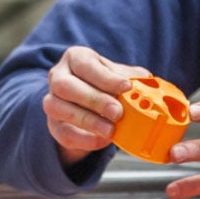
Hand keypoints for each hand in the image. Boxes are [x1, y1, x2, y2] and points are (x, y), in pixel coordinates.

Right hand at [43, 46, 148, 164]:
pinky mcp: (54, 125)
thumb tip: (147, 83)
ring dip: (87, 121)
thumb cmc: (106, 84)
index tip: (126, 87)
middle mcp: (58, 77)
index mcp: (76, 58)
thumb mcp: (119, 75)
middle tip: (118, 112)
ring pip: (58, 109)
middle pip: (65, 86)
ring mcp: (52, 101)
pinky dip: (84, 138)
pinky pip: (63, 133)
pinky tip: (102, 140)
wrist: (91, 106)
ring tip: (111, 130)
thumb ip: (132, 77)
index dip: (106, 77)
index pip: (85, 65)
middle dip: (93, 100)